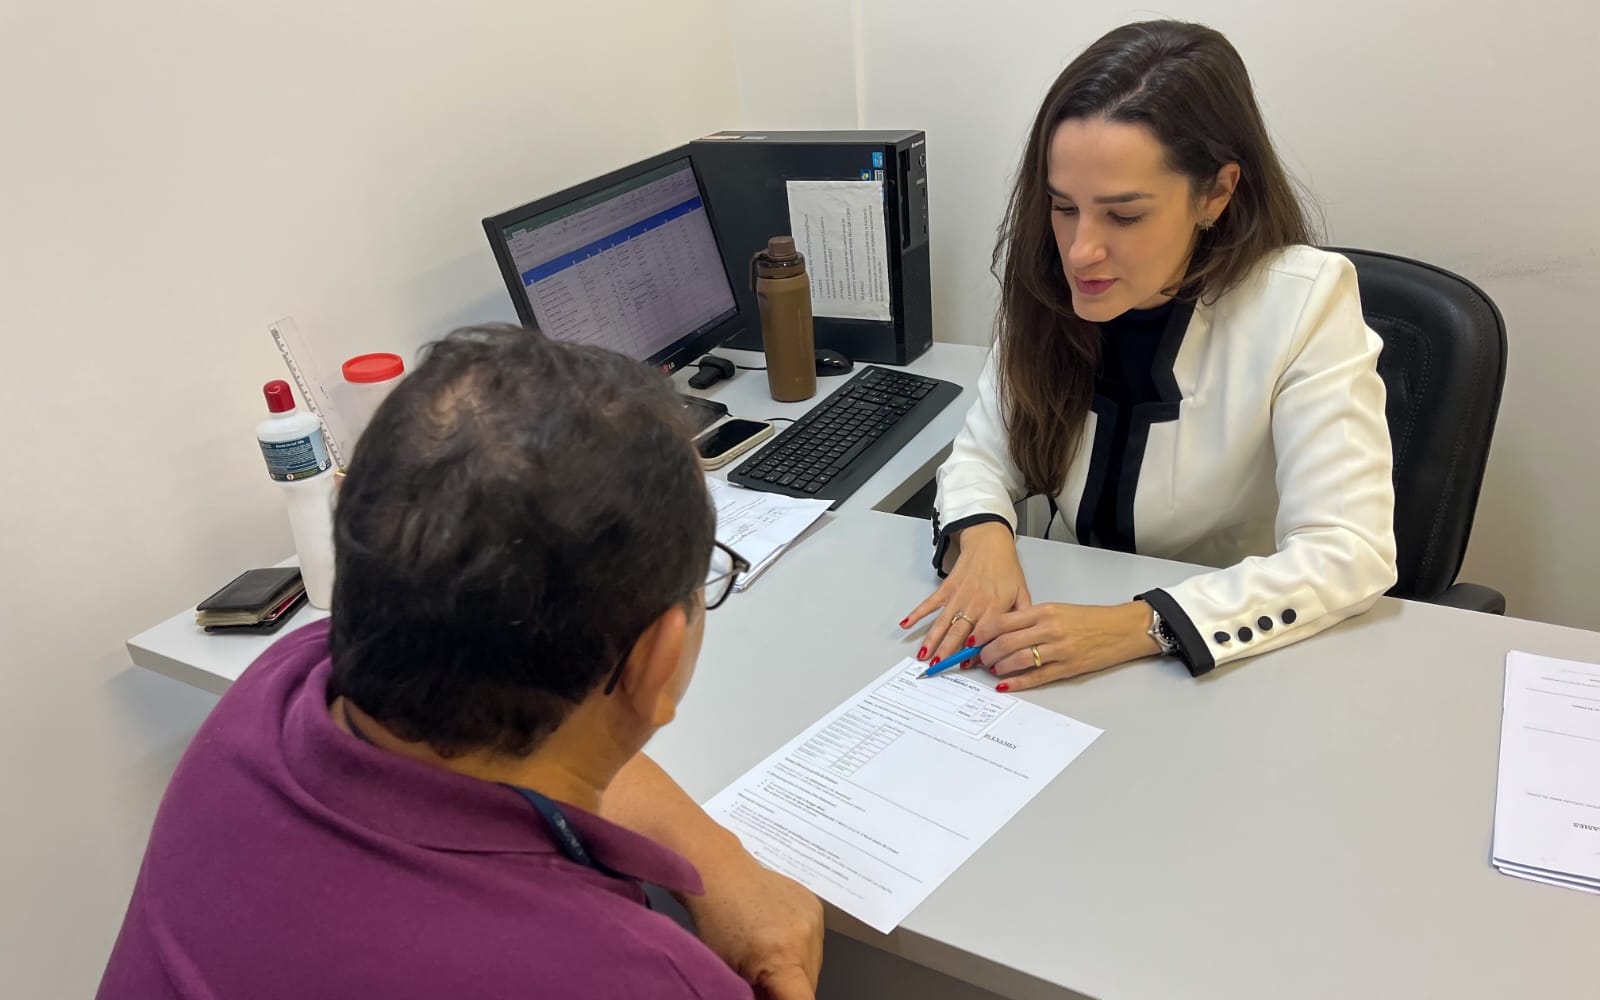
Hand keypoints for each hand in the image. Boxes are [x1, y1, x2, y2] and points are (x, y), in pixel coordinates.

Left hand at [684, 848, 823, 999]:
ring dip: (797, 968)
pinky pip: (815, 942)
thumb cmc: (716, 923)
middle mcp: (805, 939)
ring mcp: (814, 920)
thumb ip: (756, 994)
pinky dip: (799, 947)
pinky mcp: (816, 907)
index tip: (779, 997)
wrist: (723, 874)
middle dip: (790, 989)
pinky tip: (778, 936)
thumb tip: (771, 998)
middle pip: (810, 984)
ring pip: (815, 965)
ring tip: (770, 954)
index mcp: (781, 958)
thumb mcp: (729, 971)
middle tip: (765, 980)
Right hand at [901, 522, 1030, 664]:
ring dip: (932, 639)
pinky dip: (917, 614)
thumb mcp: (1022, 593)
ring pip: (942, 621)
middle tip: (938, 666)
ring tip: (923, 654)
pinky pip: (929, 603)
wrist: (990, 544)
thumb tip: (1019, 640)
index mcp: (994, 607)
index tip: (965, 664)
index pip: (983, 634)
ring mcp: (958, 596)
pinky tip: (907, 624)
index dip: (974, 650)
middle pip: (958, 631)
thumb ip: (1022, 618)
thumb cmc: (1007, 569)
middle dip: (947, 650)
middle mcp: (974, 603)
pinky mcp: (946, 588)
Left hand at [971, 601, 1159, 690]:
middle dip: (986, 652)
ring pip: (1018, 659)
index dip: (983, 632)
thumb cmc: (1090, 619)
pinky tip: (1006, 684)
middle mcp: (1049, 628)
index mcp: (1045, 610)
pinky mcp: (1068, 667)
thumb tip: (1002, 631)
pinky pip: (1036, 676)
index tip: (973, 639)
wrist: (1122, 629)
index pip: (1003, 621)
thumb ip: (1031, 619)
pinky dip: (1017, 682)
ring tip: (992, 669)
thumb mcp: (1058, 609)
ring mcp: (1059, 649)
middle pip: (1006, 641)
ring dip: (999, 666)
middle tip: (979, 658)